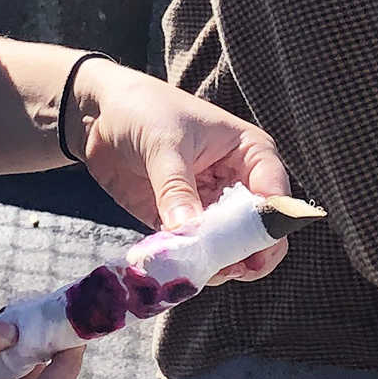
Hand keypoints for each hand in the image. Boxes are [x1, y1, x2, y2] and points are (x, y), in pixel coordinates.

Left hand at [73, 59, 292, 282]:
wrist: (102, 114)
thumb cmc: (145, 111)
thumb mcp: (164, 144)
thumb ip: (177, 188)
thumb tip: (188, 231)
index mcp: (250, 154)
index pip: (274, 195)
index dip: (269, 225)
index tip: (253, 251)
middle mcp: (238, 183)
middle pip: (258, 231)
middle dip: (245, 253)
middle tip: (222, 267)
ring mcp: (211, 206)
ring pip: (229, 248)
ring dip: (215, 264)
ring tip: (192, 267)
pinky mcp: (182, 223)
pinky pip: (195, 252)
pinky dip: (187, 264)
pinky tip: (172, 266)